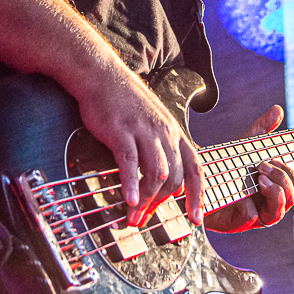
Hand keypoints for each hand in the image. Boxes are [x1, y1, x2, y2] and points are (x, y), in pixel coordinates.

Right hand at [0, 0, 204, 230]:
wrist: (95, 71)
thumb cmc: (118, 97)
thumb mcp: (145, 118)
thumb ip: (154, 142)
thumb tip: (157, 171)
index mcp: (171, 128)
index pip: (195, 165)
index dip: (198, 194)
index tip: (196, 218)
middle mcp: (163, 129)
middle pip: (175, 175)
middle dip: (164, 204)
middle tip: (149, 222)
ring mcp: (143, 129)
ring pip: (156, 173)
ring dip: (146, 200)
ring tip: (133, 218)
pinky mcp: (120, 130)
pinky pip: (130, 164)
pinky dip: (131, 185)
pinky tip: (127, 201)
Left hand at [203, 105, 293, 232]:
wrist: (200, 181)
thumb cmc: (227, 167)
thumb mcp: (246, 147)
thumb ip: (262, 130)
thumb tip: (278, 109)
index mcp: (276, 188)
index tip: (277, 159)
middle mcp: (270, 204)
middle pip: (293, 196)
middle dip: (282, 178)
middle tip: (262, 165)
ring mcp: (257, 215)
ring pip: (279, 210)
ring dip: (273, 191)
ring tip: (258, 177)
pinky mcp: (240, 224)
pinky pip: (253, 217)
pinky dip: (248, 203)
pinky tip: (240, 194)